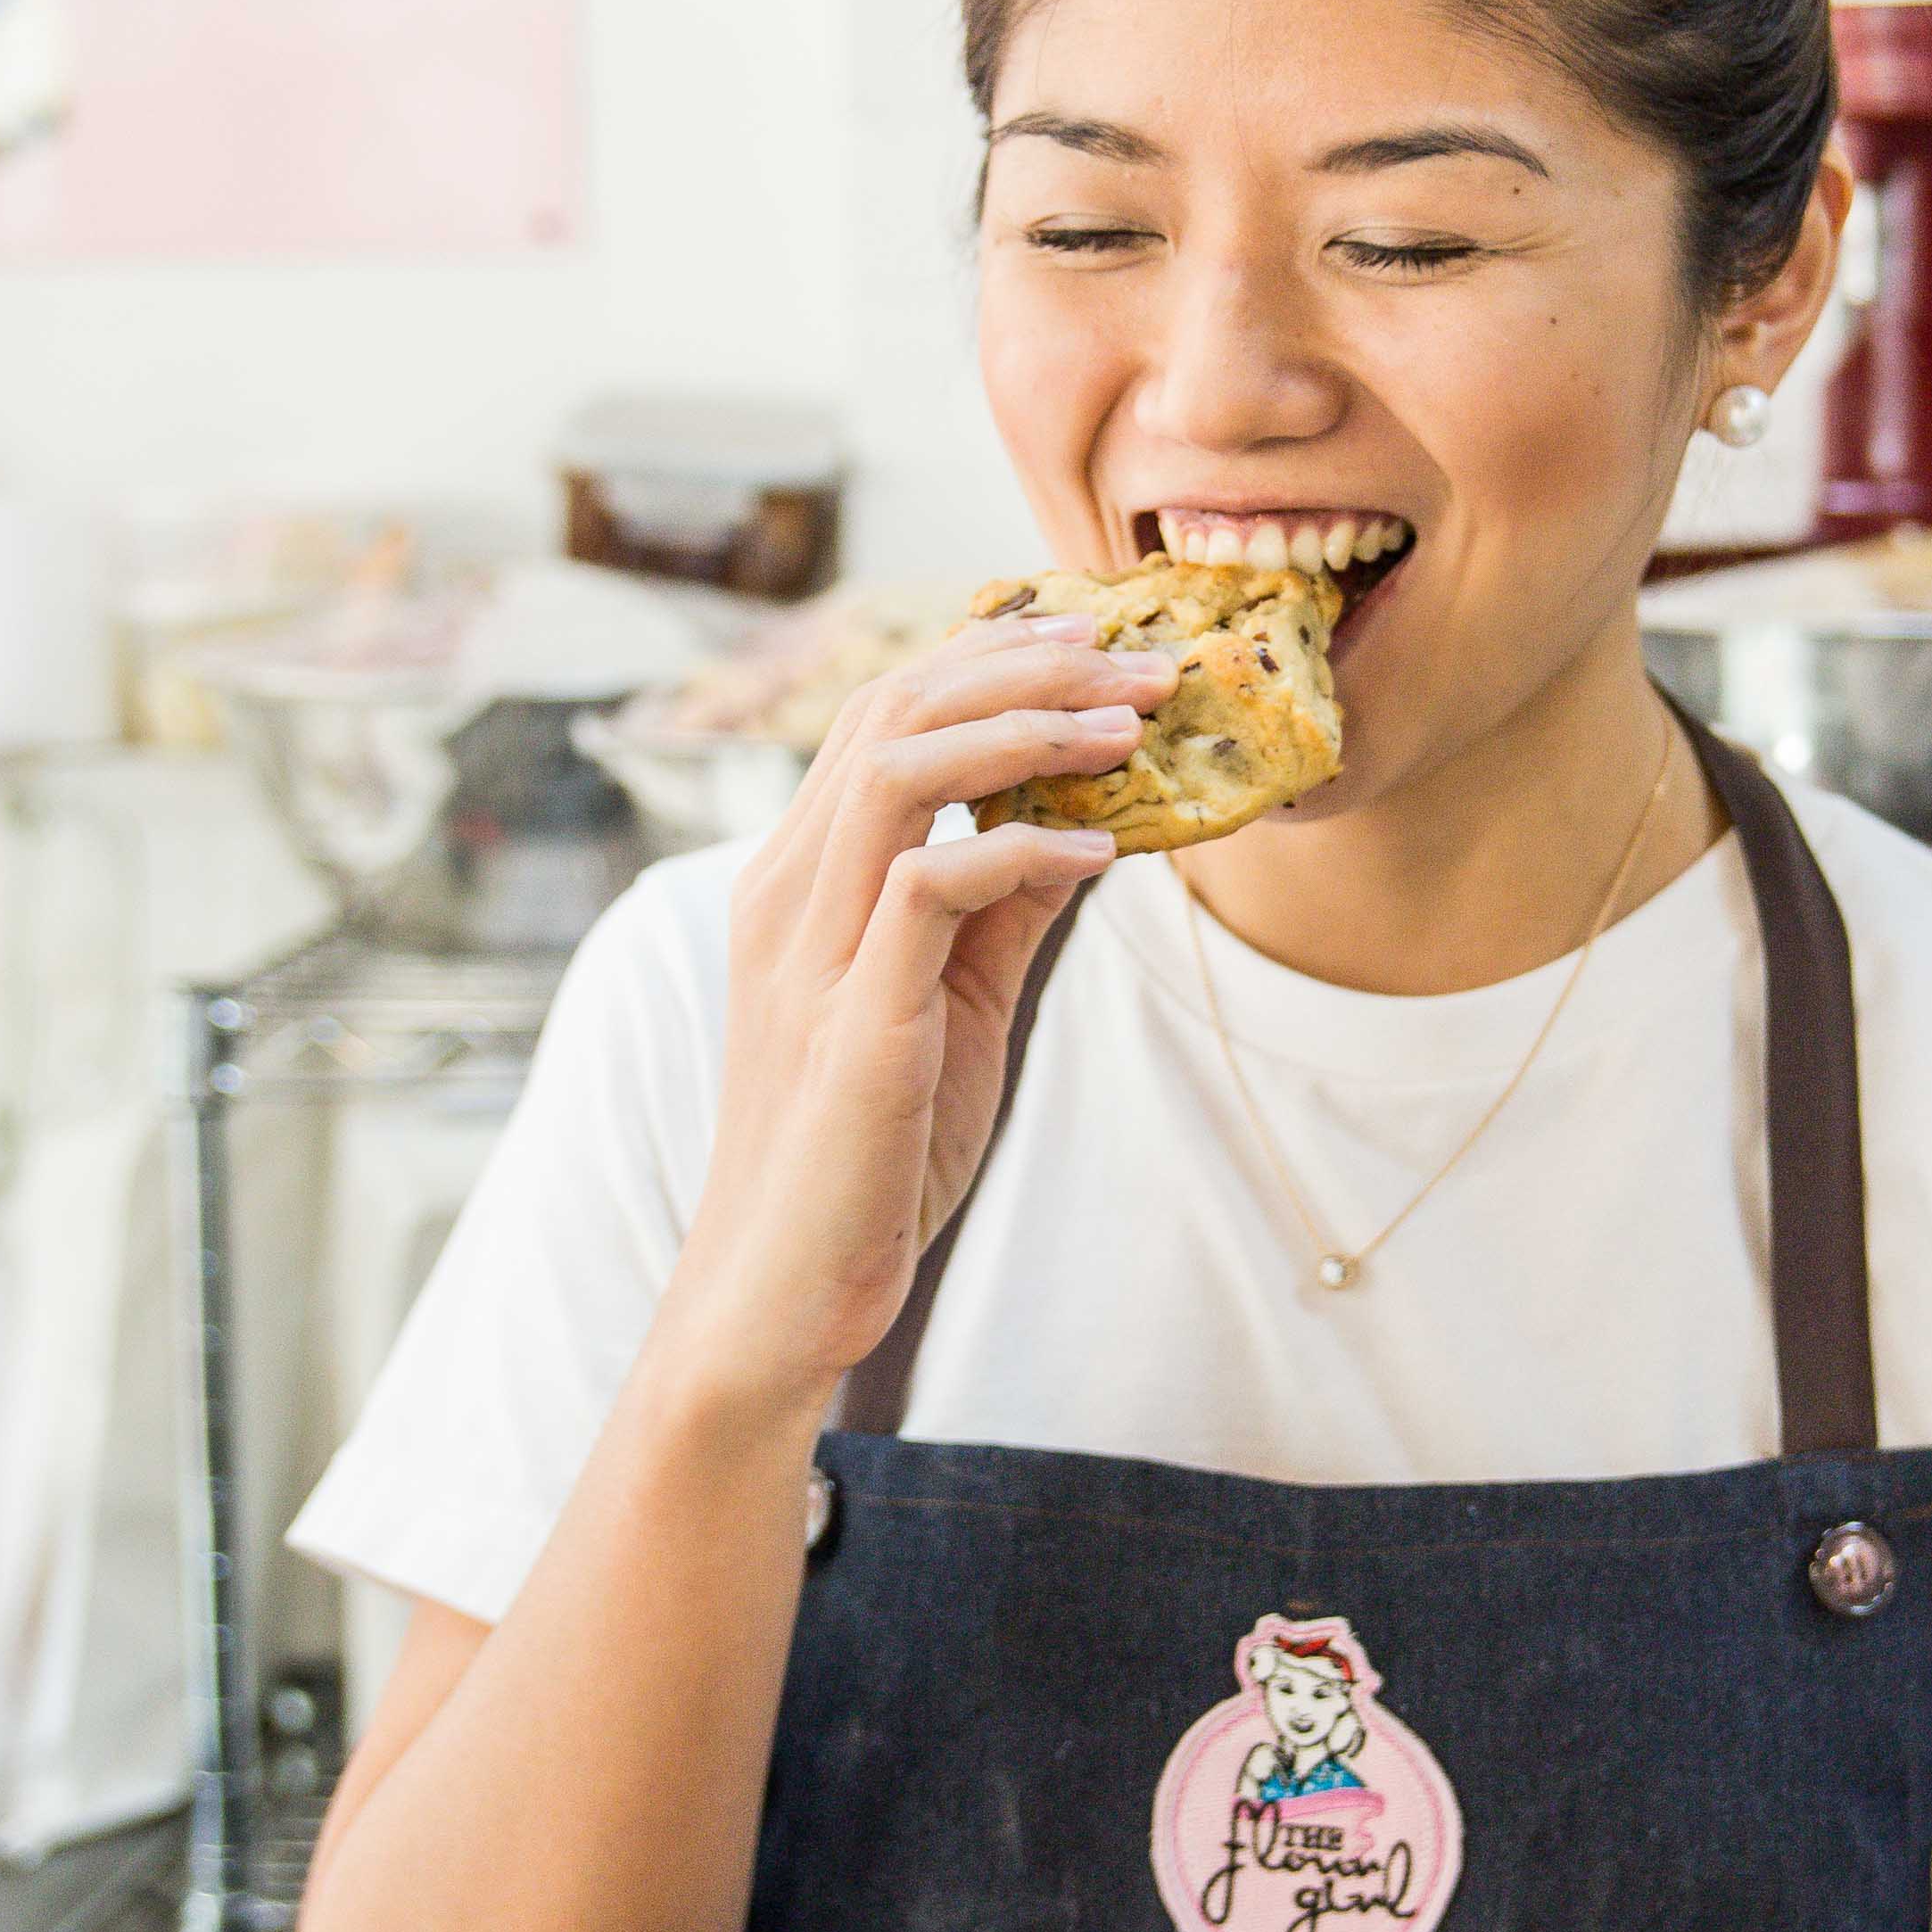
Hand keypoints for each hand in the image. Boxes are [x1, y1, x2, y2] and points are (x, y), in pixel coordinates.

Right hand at [657, 614, 1172, 1416]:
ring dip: (1027, 730)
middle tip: (1146, 661)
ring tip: (1132, 725)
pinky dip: (1021, 850)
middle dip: (1027, 666)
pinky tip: (1101, 855)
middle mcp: (788, 892)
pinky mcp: (852, 1022)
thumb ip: (1002, 911)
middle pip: (893, 709)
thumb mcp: (951, 1005)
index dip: (991, 657)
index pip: (885, 713)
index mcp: (801, 879)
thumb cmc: (870, 1153)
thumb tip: (1085, 828)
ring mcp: (811, 953)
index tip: (1097, 639)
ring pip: (898, 769)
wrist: (785, 1291)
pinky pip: (929, 885)